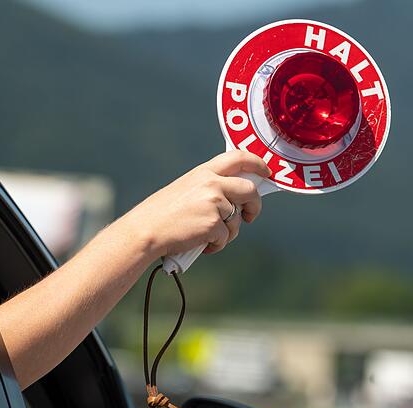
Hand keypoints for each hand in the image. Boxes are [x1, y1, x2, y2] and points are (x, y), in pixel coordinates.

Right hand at [118, 150, 268, 257]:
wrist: (146, 230)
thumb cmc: (161, 214)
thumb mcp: (185, 190)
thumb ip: (209, 188)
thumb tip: (233, 199)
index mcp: (203, 172)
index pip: (238, 158)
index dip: (257, 163)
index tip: (266, 172)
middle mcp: (211, 184)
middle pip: (249, 190)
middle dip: (254, 206)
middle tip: (249, 216)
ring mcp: (214, 203)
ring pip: (237, 220)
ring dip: (226, 232)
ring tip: (206, 236)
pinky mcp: (214, 224)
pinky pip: (226, 237)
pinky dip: (216, 245)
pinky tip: (200, 244)